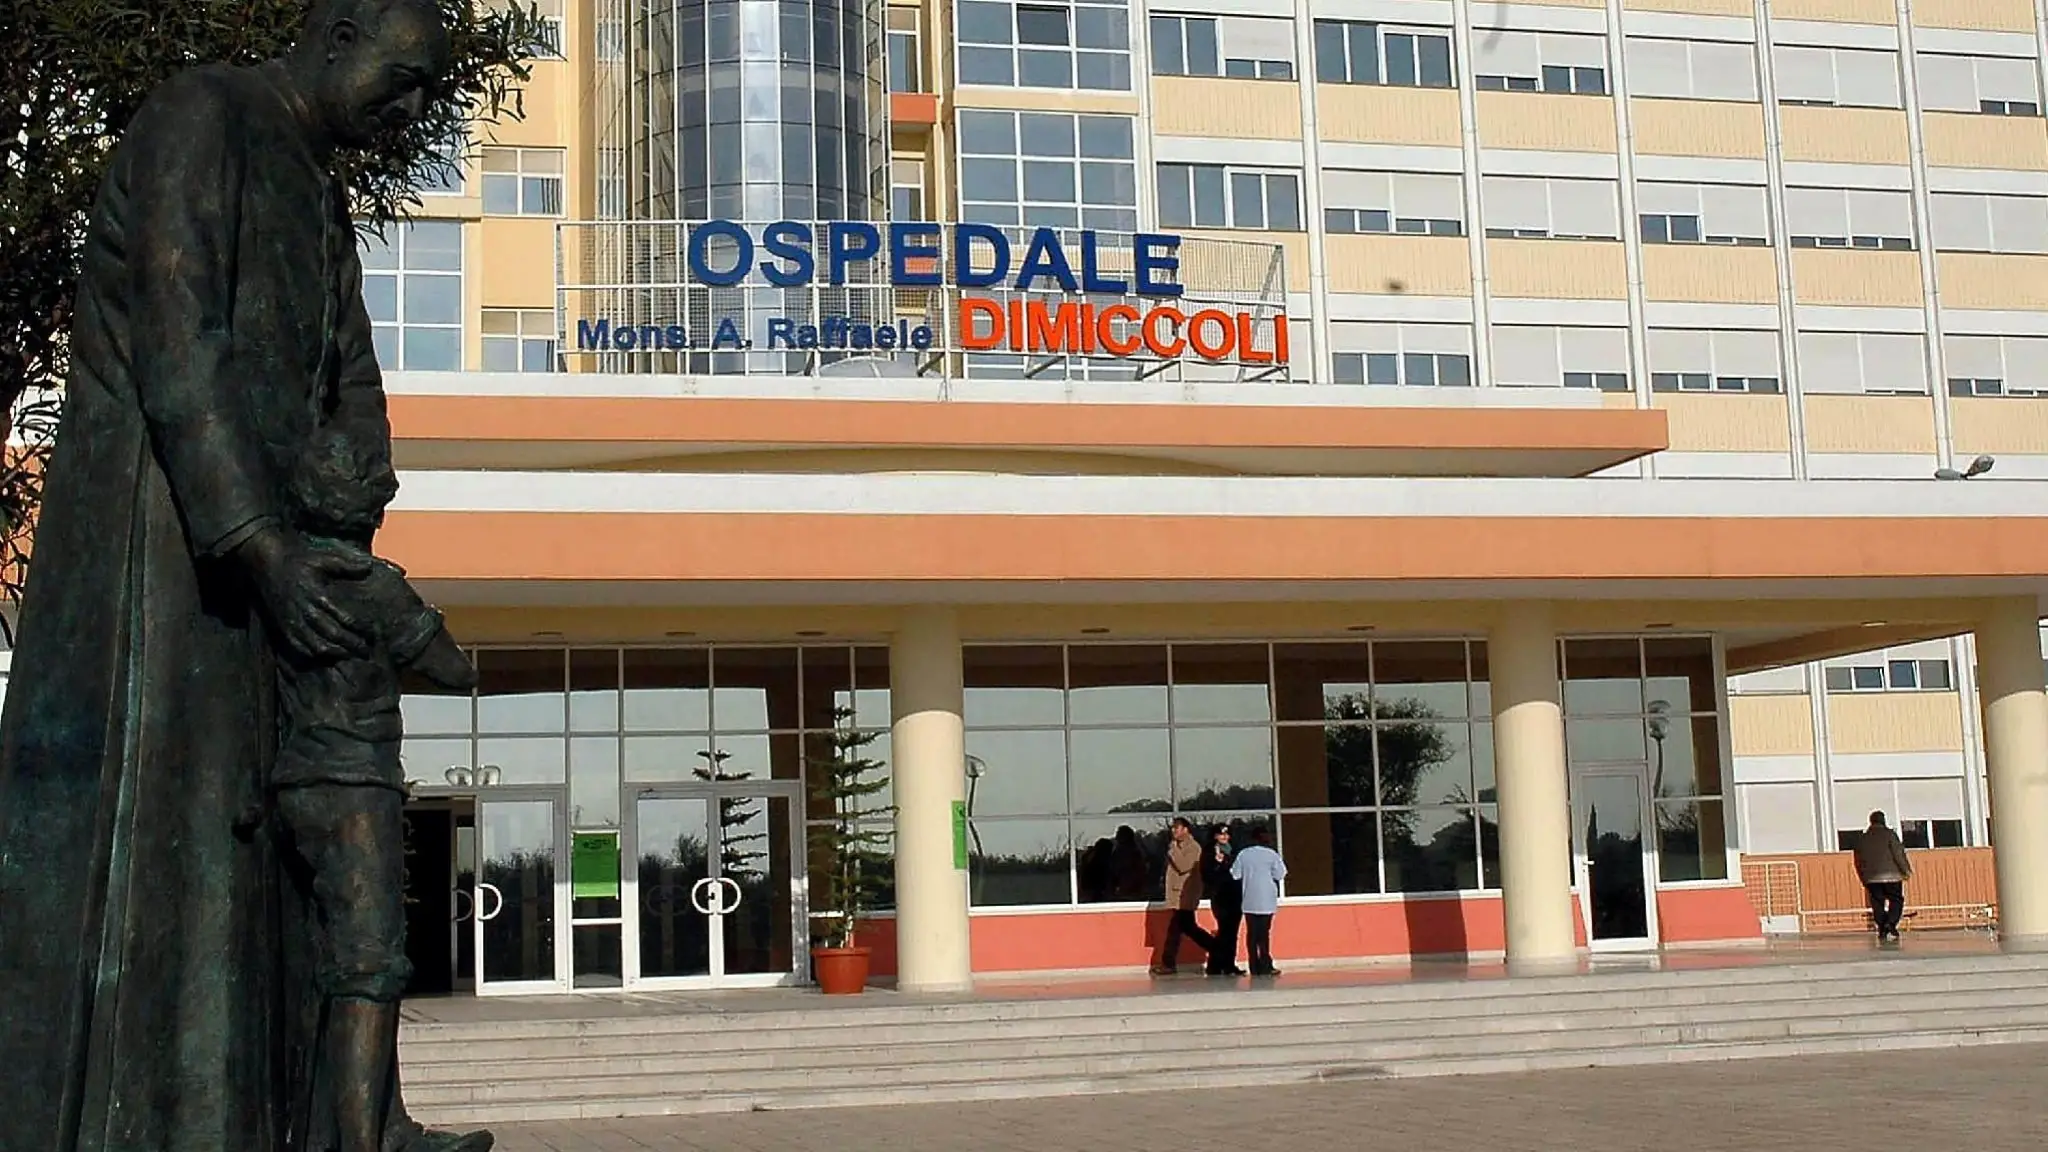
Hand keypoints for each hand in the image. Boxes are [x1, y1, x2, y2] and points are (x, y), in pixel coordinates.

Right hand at [234, 524, 372, 659]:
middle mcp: (304, 611)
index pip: (342, 618)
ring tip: (350, 655)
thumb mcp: (323, 558)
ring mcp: (292, 621)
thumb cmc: (298, 560)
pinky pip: (298, 646)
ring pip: (315, 645)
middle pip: (331, 634)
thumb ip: (346, 565)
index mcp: (316, 595)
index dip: (359, 629)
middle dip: (351, 645)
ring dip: (335, 653)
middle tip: (367, 651)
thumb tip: (369, 567)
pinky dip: (314, 654)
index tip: (373, 634)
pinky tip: (326, 656)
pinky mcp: (283, 626)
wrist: (267, 563)